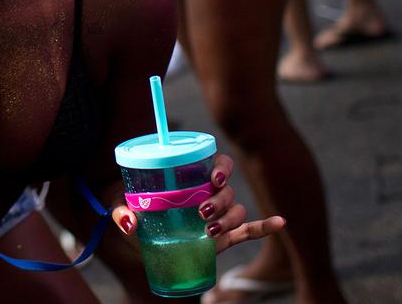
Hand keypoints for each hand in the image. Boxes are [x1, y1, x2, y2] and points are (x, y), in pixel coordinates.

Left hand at [112, 154, 286, 252]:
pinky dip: (265, 226)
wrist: (138, 238)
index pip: (217, 162)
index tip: (216, 177)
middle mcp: (209, 192)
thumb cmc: (133, 209)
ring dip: (228, 218)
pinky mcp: (223, 237)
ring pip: (237, 210)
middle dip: (220, 199)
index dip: (222, 166)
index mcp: (191, 176)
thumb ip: (121, 211)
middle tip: (201, 211)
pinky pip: (248, 230)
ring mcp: (218, 215)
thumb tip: (129, 222)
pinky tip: (280, 222)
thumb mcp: (121, 205)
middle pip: (228, 190)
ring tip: (208, 230)